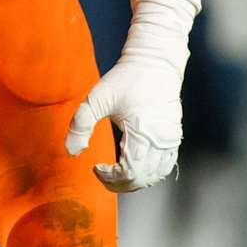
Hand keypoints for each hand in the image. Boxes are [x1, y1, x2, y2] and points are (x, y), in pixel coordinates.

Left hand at [64, 58, 182, 192]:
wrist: (155, 62)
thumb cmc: (125, 79)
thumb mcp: (96, 99)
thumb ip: (80, 126)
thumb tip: (72, 152)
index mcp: (142, 132)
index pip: (128, 172)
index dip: (109, 178)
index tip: (96, 167)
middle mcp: (160, 139)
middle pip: (141, 179)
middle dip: (119, 183)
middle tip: (102, 174)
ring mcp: (170, 139)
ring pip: (154, 176)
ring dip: (134, 180)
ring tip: (116, 172)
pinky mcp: (174, 136)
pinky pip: (165, 166)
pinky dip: (149, 173)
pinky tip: (133, 167)